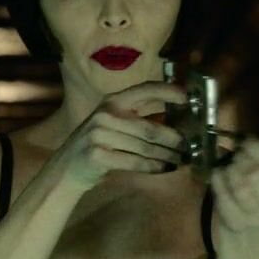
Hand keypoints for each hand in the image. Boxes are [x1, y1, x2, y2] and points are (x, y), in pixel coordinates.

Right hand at [55, 81, 187, 189]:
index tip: (188, 98)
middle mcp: (106, 114)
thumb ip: (139, 118)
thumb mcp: (115, 123)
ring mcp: (99, 134)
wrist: (68, 167)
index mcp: (113, 101)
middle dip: (174, 139)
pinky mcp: (98, 155)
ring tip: (181, 160)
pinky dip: (153, 167)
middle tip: (190, 146)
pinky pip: (135, 163)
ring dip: (167, 156)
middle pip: (150, 128)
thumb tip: (177, 121)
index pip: (144, 89)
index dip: (168, 92)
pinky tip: (164, 169)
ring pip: (144, 148)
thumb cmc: (99, 143)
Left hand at [210, 137, 258, 231]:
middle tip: (237, 154)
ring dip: (230, 168)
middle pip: (256, 170)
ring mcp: (253, 216)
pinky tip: (218, 178)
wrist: (251, 253)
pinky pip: (221, 191)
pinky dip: (217, 180)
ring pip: (238, 179)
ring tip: (229, 169)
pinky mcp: (233, 222)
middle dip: (242, 156)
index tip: (249, 140)